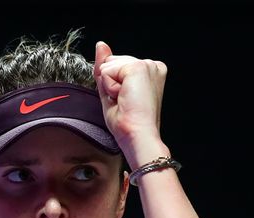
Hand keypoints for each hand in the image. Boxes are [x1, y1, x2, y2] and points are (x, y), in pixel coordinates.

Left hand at [94, 41, 167, 168]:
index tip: (127, 101)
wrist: (138, 136)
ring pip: (108, 65)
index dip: (113, 84)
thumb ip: (106, 67)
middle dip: (111, 83)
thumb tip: (101, 45)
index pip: (117, 65)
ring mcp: (147, 64)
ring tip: (126, 101)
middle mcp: (152, 65)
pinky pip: (107, 70)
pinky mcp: (138, 67)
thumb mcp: (112, 91)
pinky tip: (125, 97)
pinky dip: (110, 87)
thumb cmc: (129, 122)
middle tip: (125, 102)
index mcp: (150, 71)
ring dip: (110, 86)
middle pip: (112, 62)